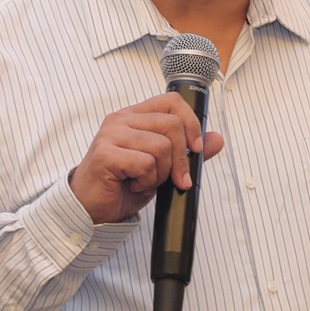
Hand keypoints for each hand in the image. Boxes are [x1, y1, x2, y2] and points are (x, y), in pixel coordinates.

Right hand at [69, 94, 224, 224]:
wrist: (92, 209)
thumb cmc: (122, 185)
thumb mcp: (161, 167)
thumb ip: (187, 152)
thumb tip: (217, 139)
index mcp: (133, 116)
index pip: (171, 101)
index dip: (191, 123)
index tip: (196, 149)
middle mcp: (120, 120)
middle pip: (171, 124)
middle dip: (181, 158)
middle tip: (176, 179)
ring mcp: (111, 135)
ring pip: (161, 146)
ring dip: (161, 173)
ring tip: (144, 180)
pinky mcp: (106, 154)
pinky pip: (146, 163)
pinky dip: (147, 181)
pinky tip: (133, 185)